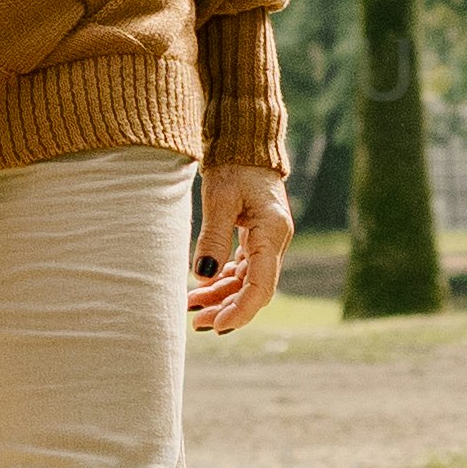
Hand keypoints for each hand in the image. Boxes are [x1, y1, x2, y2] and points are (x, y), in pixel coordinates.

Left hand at [184, 156, 282, 332]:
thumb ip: (213, 237)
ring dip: (222, 297)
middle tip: (196, 323)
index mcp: (272, 234)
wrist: (245, 142)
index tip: (217, 325)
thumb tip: (202, 276)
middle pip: (254, 289)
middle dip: (227, 309)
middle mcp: (275, 242)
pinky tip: (200, 289)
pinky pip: (242, 269)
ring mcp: (266, 241)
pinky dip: (222, 281)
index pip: (261, 286)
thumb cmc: (234, 165)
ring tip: (191, 307)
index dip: (241, 311)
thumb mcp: (220, 198)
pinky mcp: (255, 238)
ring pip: (246, 281)